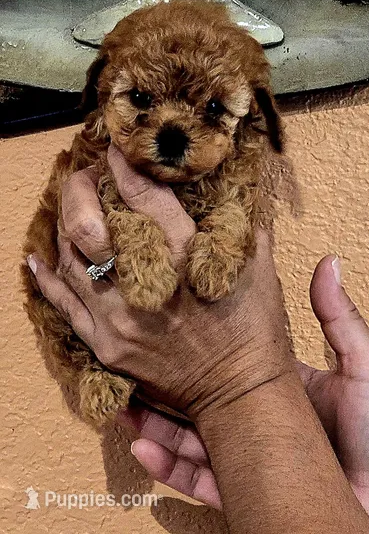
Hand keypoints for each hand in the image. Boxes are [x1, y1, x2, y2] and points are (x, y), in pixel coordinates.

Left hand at [27, 144, 291, 418]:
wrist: (239, 392)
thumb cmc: (252, 326)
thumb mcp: (257, 265)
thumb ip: (240, 221)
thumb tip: (234, 185)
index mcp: (186, 255)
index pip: (141, 195)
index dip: (122, 164)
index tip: (116, 148)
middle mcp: (146, 282)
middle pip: (89, 223)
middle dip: (79, 189)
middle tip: (85, 175)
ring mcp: (120, 316)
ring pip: (70, 258)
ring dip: (64, 224)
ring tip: (70, 206)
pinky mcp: (107, 344)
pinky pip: (64, 305)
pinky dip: (47, 277)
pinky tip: (37, 258)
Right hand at [120, 256, 368, 514]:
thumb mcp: (361, 369)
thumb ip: (340, 321)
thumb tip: (330, 262)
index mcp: (281, 387)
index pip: (230, 362)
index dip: (199, 347)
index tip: (170, 325)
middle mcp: (259, 420)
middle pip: (201, 399)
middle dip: (163, 386)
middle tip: (131, 364)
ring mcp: (250, 458)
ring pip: (190, 441)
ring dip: (156, 426)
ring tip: (125, 406)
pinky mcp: (246, 494)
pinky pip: (200, 484)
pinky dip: (169, 469)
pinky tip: (145, 447)